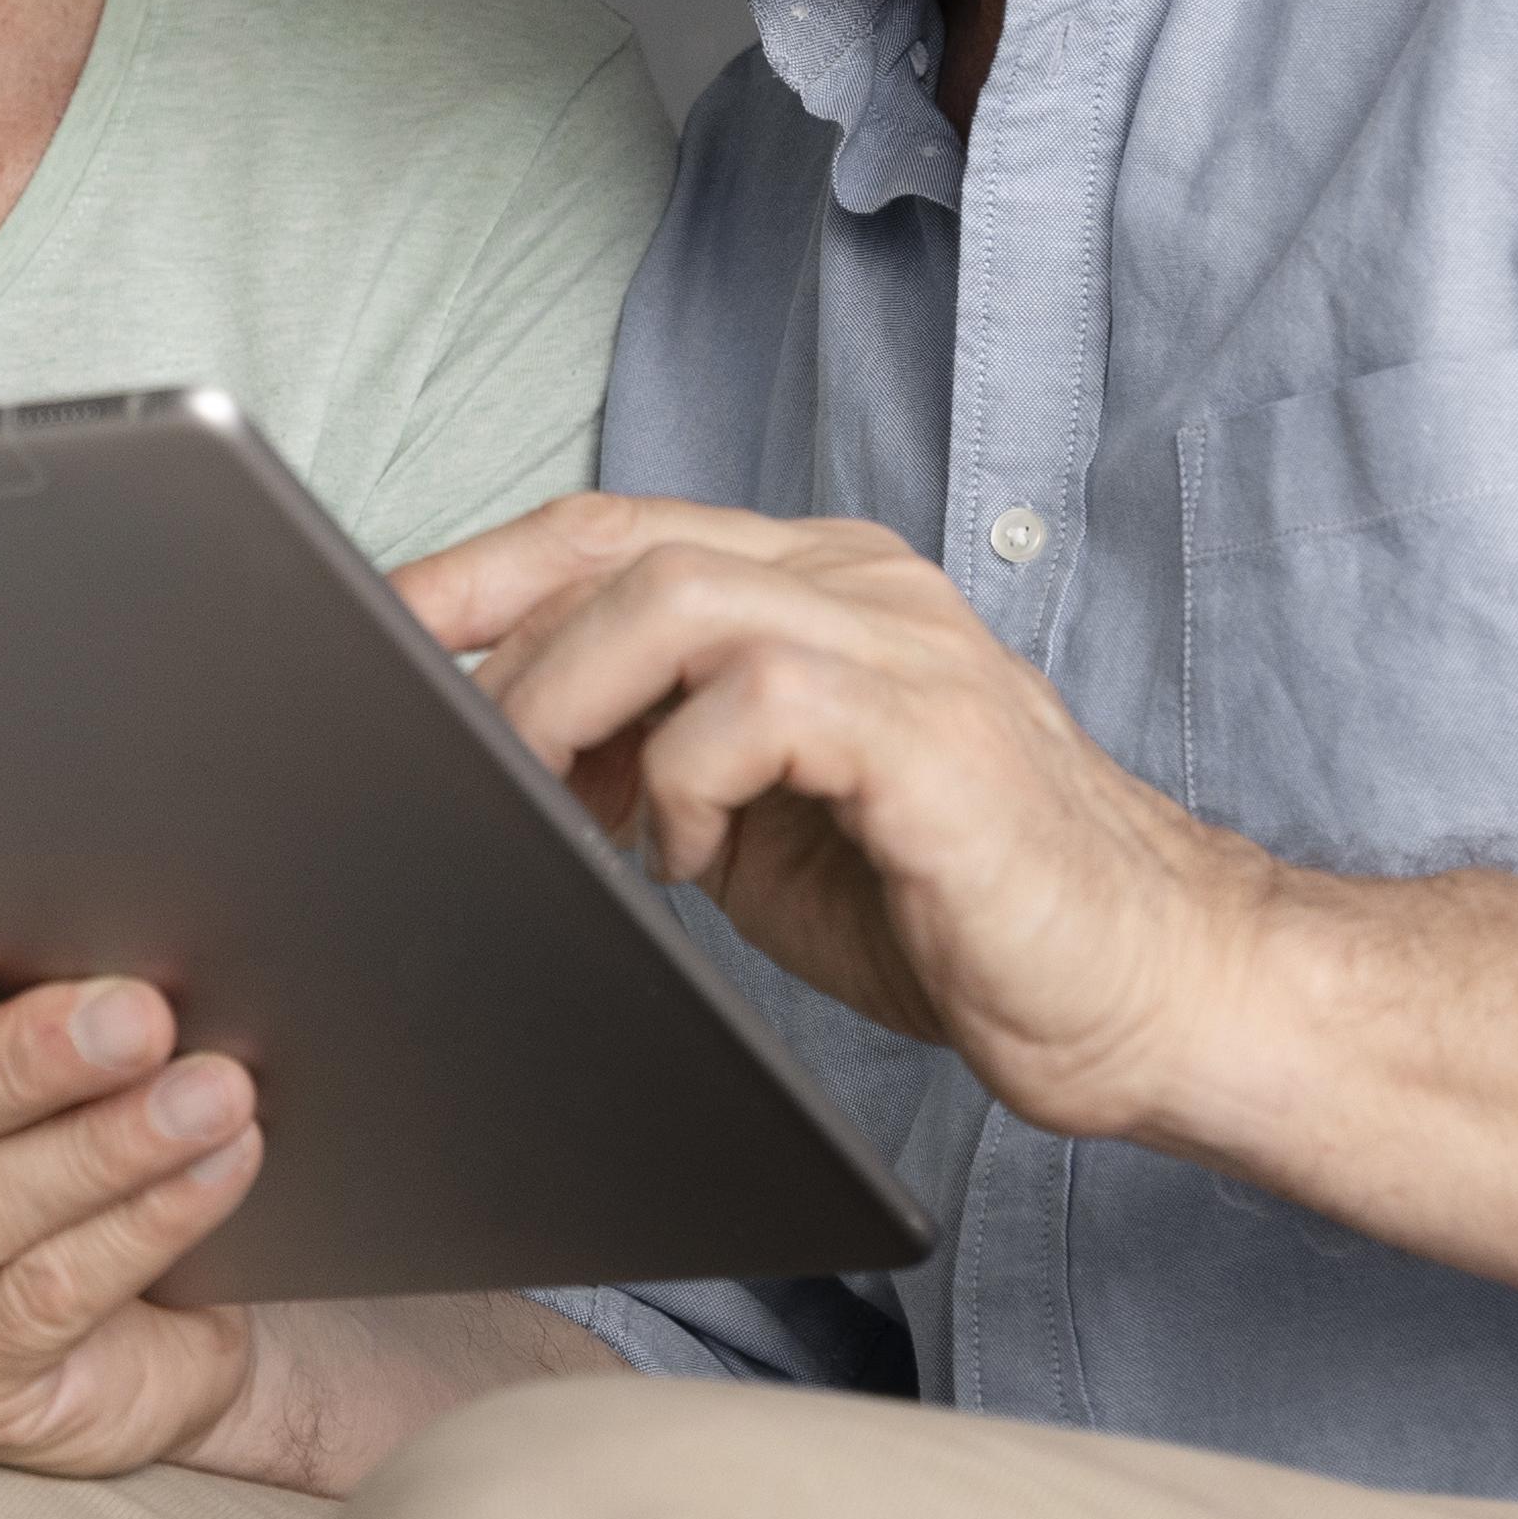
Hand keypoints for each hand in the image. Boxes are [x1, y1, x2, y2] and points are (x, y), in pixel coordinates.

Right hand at [0, 943, 262, 1474]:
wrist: (134, 1313)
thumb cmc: (47, 1137)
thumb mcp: (5, 1048)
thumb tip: (94, 930)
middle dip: (24, 1063)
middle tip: (143, 1016)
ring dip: (106, 1145)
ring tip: (212, 1092)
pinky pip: (38, 1298)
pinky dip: (140, 1224)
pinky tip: (213, 1168)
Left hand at [401, 495, 1276, 1140]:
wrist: (1150, 987)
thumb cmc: (955, 909)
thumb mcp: (759, 824)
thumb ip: (651, 762)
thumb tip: (501, 749)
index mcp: (818, 586)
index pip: (613, 531)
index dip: (476, 571)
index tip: (367, 632)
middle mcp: (860, 586)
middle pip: (619, 547)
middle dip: (490, 639)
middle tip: (428, 748)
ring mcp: (905, 648)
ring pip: (673, 601)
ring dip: (570, 703)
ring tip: (545, 801)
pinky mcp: (934, 736)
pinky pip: (759, 704)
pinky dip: (685, 779)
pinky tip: (689, 859)